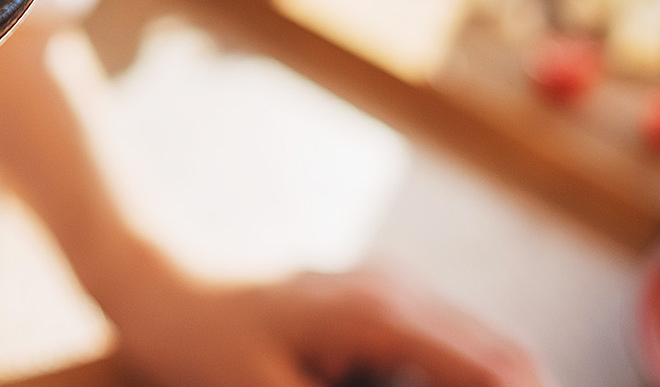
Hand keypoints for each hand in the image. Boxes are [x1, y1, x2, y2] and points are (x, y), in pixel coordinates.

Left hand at [110, 268, 547, 386]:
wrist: (157, 282)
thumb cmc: (202, 343)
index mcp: (379, 314)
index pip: (494, 368)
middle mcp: (396, 290)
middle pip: (503, 355)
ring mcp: (387, 287)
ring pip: (480, 346)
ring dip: (495, 383)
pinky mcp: (374, 297)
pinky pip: (443, 341)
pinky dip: (462, 375)